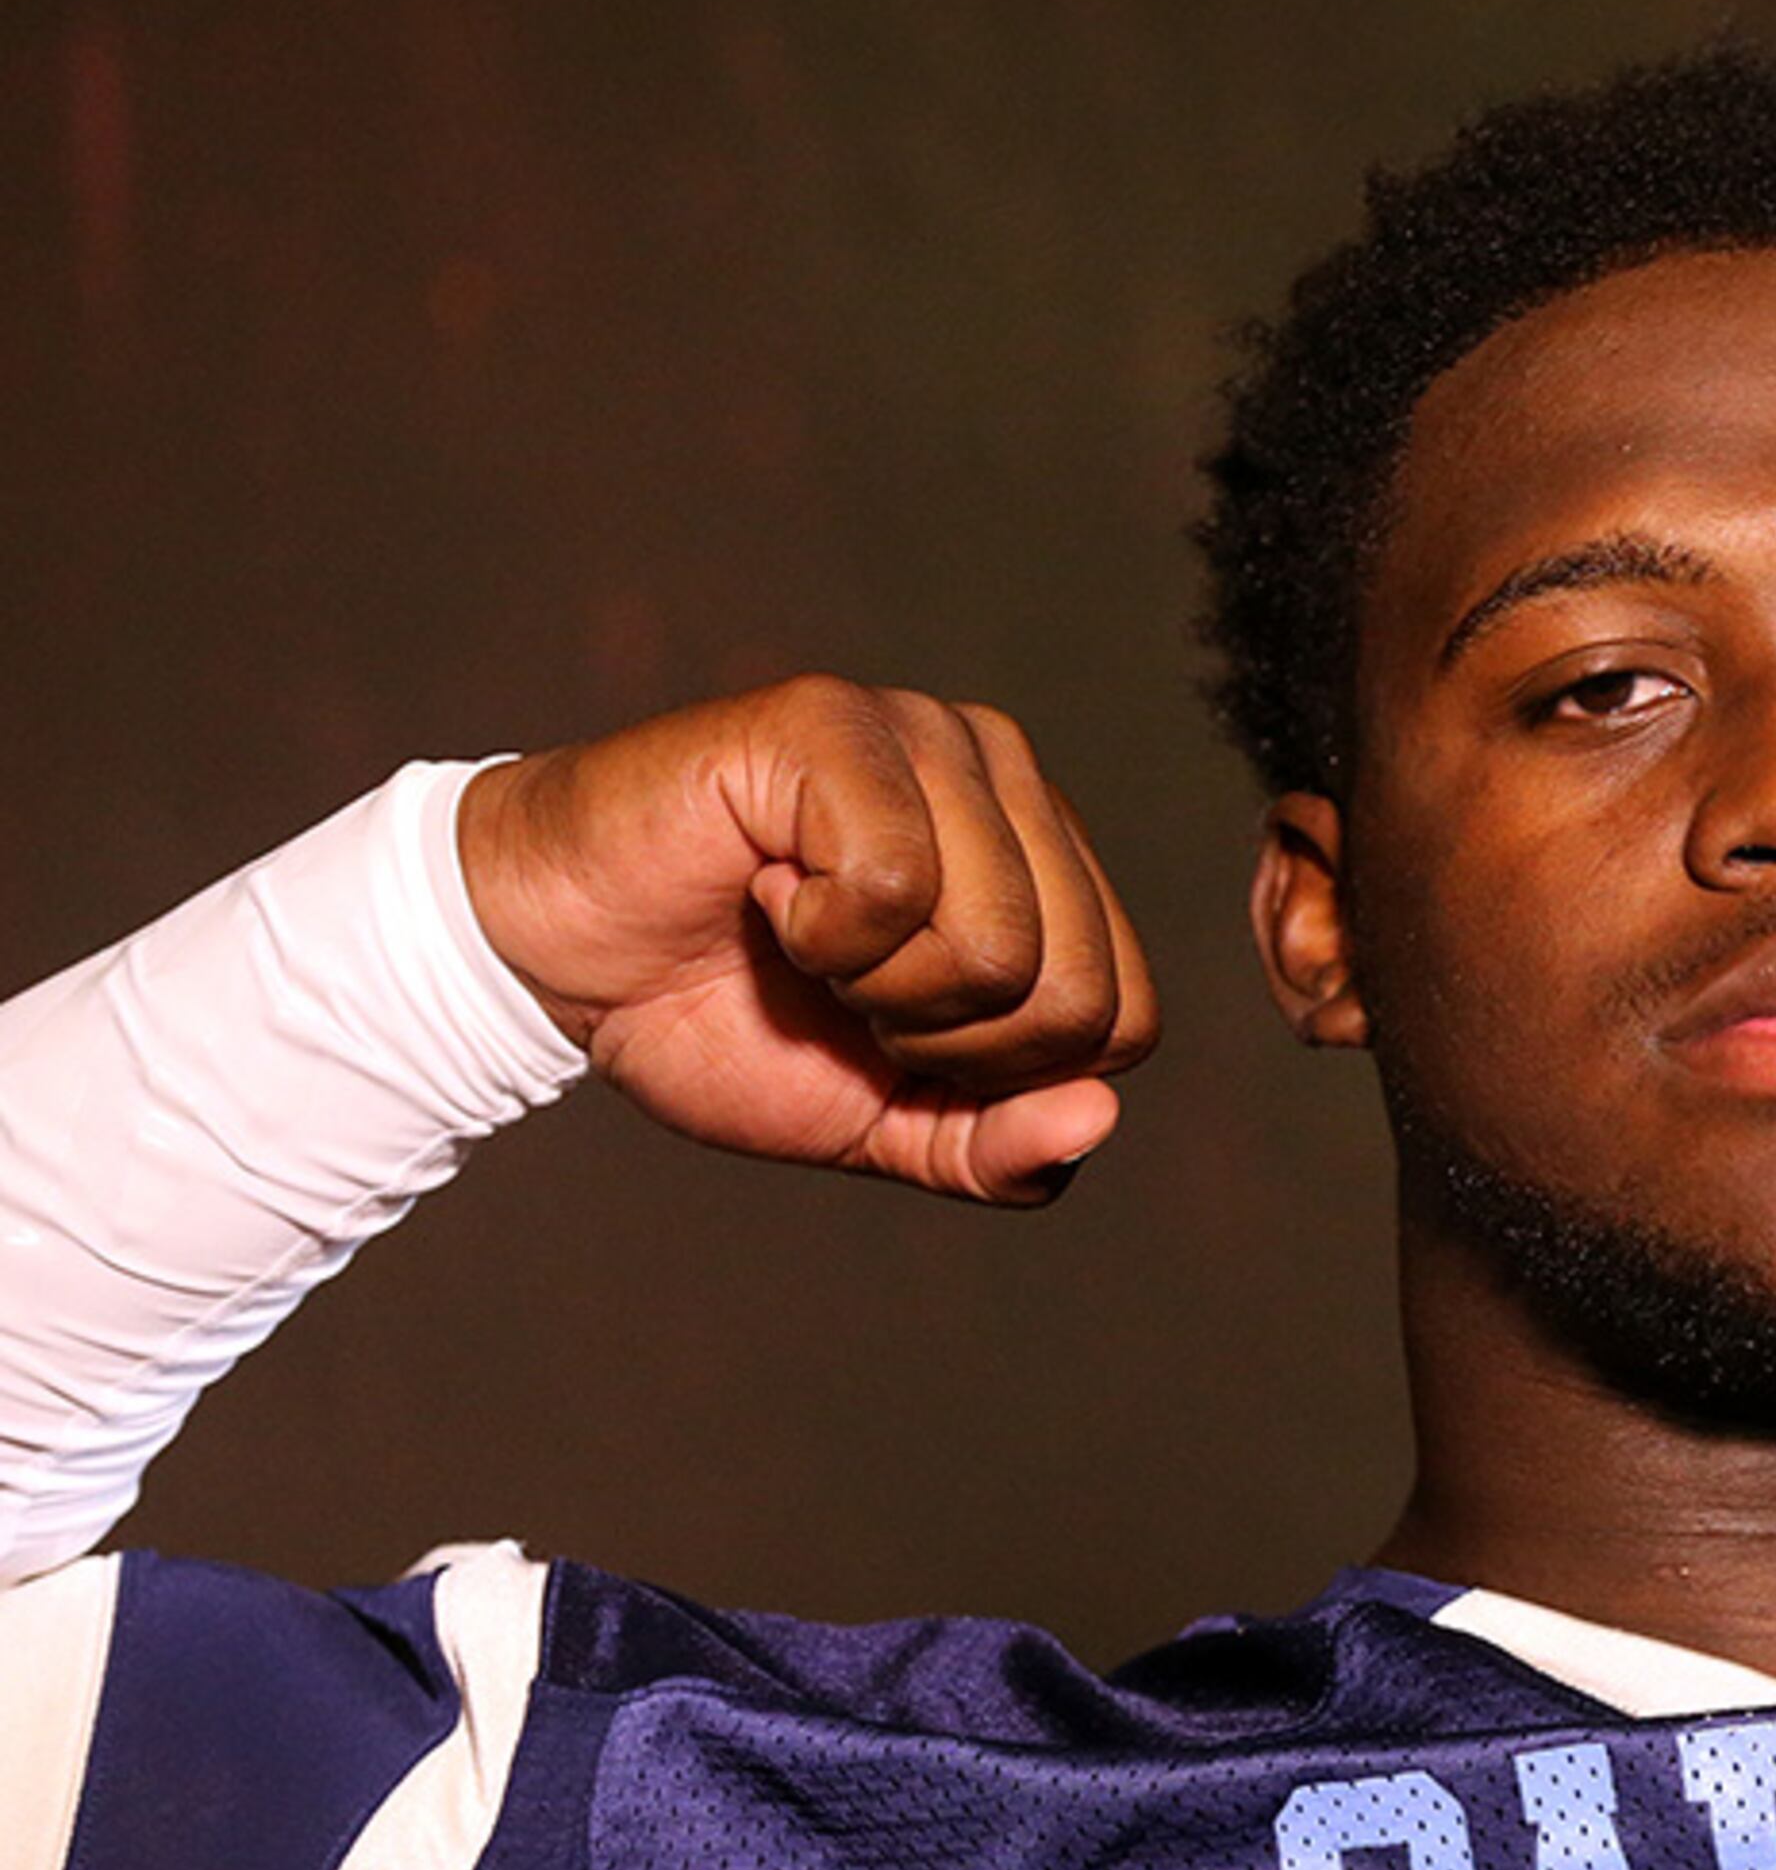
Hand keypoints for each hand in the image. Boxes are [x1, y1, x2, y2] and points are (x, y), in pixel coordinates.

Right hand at [456, 676, 1160, 1203]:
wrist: (557, 966)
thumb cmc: (726, 1019)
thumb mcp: (884, 1122)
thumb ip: (997, 1147)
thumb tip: (1096, 1121)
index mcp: (1048, 863)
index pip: (1124, 1022)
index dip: (1004, 1079)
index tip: (897, 1034)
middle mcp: (1009, 778)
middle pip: (1072, 992)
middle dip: (942, 1040)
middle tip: (842, 987)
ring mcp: (929, 736)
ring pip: (994, 943)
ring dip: (874, 987)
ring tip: (803, 934)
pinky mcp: (836, 722)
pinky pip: (894, 887)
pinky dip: (815, 932)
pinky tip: (765, 887)